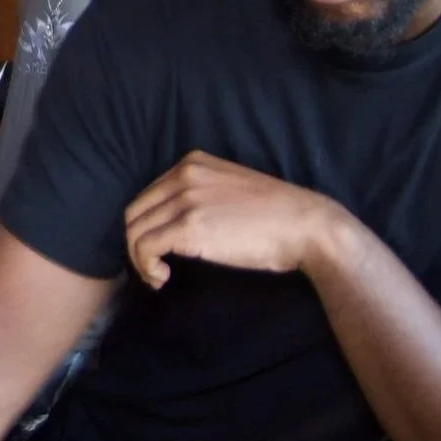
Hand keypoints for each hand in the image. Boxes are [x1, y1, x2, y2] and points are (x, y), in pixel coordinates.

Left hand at [122, 150, 350, 287]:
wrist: (305, 225)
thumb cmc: (275, 215)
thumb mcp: (228, 188)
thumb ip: (199, 194)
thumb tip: (173, 223)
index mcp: (192, 163)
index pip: (147, 195)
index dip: (146, 226)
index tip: (159, 248)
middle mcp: (183, 176)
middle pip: (135, 213)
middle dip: (137, 244)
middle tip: (153, 266)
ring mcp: (185, 200)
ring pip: (135, 232)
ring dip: (140, 260)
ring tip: (158, 276)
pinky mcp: (188, 228)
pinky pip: (145, 248)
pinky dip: (146, 266)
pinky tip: (163, 278)